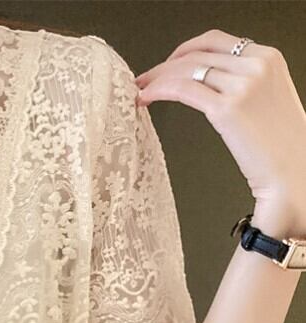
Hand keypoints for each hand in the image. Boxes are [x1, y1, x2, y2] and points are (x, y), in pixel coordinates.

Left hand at [133, 29, 305, 213]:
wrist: (292, 172)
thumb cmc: (279, 144)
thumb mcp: (268, 97)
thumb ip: (245, 82)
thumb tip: (211, 81)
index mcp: (268, 57)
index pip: (216, 41)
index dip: (184, 50)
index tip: (166, 64)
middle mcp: (256, 65)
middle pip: (197, 53)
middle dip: (164, 65)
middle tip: (145, 78)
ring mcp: (242, 85)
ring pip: (186, 69)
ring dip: (157, 78)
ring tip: (141, 91)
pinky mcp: (226, 109)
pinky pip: (183, 90)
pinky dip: (159, 91)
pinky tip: (146, 98)